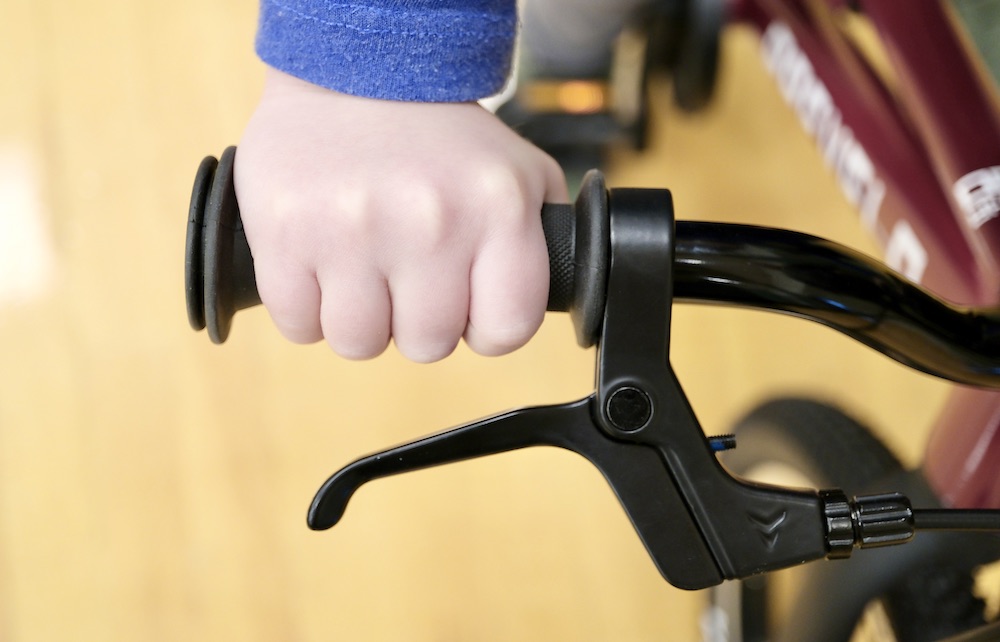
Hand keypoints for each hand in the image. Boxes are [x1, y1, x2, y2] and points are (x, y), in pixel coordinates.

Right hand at [235, 69, 567, 361]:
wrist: (353, 71)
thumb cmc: (441, 140)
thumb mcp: (521, 176)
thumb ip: (540, 246)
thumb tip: (538, 308)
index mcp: (498, 208)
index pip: (506, 331)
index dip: (483, 327)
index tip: (466, 302)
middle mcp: (431, 221)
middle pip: (428, 345)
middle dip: (416, 318)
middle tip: (406, 270)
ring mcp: (353, 229)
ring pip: (359, 343)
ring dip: (360, 318)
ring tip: (363, 265)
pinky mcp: (286, 234)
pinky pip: (299, 324)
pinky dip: (306, 306)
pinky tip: (321, 262)